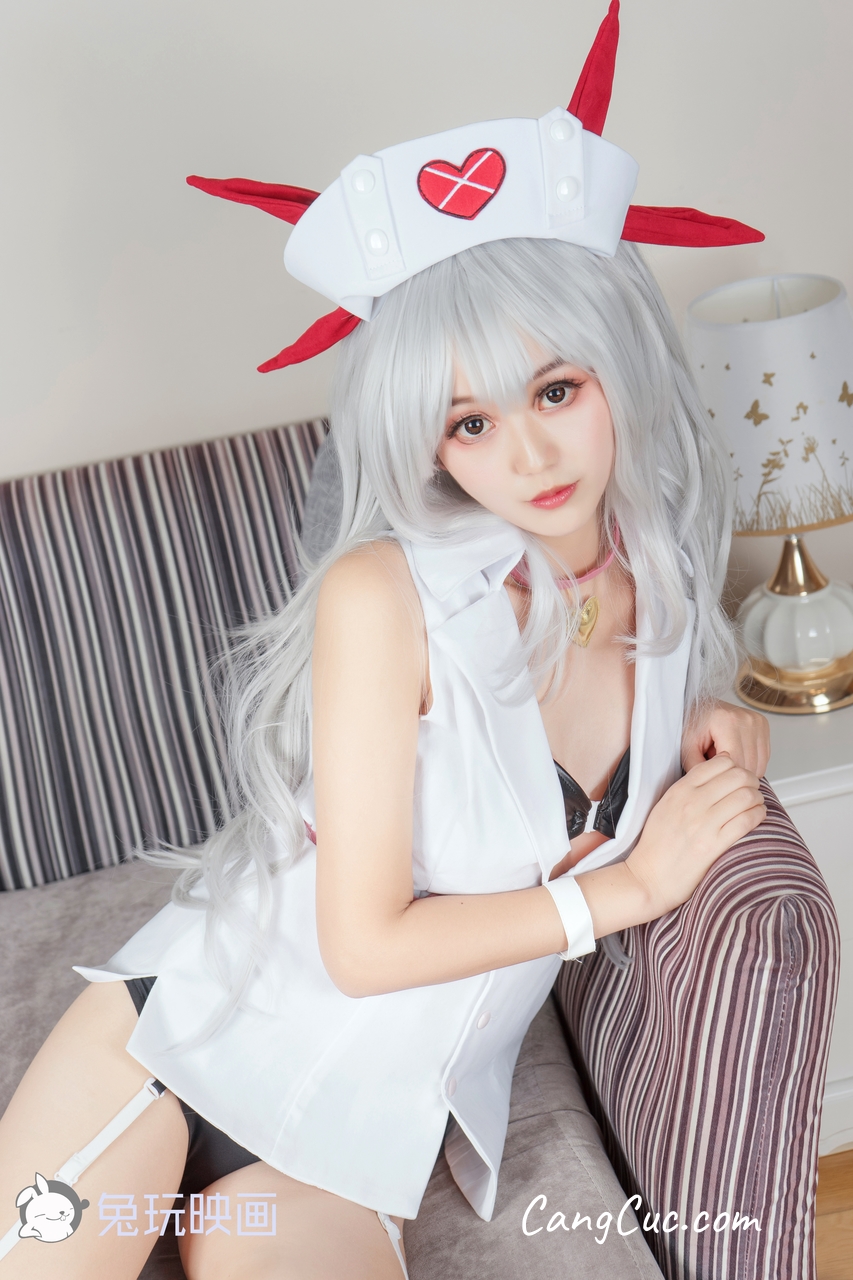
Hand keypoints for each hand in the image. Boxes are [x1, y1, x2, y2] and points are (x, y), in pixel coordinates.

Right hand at [625, 754, 765, 919]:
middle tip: (751, 790)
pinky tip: (756, 817)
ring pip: (746, 796)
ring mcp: (703, 823)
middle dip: (751, 781)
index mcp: (679, 790)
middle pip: (738, 776)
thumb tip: (715, 779)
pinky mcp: (713, 845)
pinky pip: (747, 820)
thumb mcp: (665, 807)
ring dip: (757, 799)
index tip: (737, 778)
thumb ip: (687, 790)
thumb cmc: (656, 846)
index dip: (735, 767)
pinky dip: (758, 815)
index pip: (719, 763)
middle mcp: (692, 802)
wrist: (648, 878)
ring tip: (754, 805)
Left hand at [682, 700, 769, 776]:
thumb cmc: (692, 724)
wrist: (699, 706)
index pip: (735, 763)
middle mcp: (746, 720)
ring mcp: (757, 722)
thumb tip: (712, 788)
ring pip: (759, 765)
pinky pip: (763, 758)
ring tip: (724, 761)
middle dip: (732, 775)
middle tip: (716, 769)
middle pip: (749, 766)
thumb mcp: (687, 747)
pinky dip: (750, 763)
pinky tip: (734, 756)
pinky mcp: (764, 726)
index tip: (713, 778)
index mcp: (727, 721)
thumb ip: (699, 769)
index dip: (723, 777)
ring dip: (743, 770)